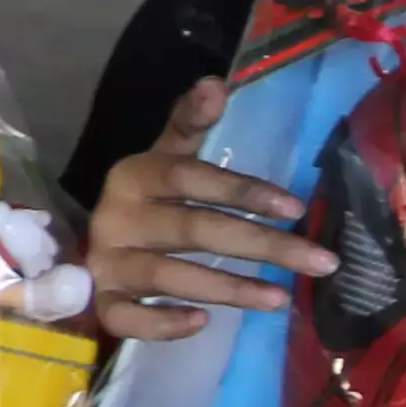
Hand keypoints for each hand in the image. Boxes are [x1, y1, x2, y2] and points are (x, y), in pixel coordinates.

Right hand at [82, 78, 329, 345]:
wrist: (84, 248)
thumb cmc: (145, 202)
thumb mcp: (165, 159)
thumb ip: (190, 123)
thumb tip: (217, 83)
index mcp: (132, 176)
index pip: (189, 177)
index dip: (242, 191)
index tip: (295, 207)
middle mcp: (116, 218)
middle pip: (192, 229)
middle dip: (261, 245)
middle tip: (321, 261)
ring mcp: (107, 263)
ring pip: (167, 276)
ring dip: (228, 288)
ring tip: (281, 298)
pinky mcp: (103, 304)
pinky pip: (129, 319)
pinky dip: (162, 323)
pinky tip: (203, 323)